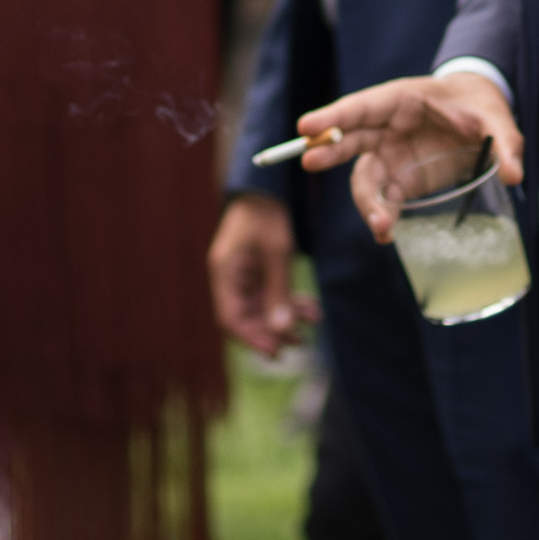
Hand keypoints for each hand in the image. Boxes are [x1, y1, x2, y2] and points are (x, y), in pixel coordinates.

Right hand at [208, 189, 311, 357]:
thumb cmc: (267, 214)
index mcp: (224, 273)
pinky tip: (310, 308)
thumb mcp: (278, 251)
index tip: (276, 351)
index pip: (230, 319)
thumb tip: (282, 330)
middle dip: (273, 331)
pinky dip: (287, 302)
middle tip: (301, 340)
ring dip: (284, 317)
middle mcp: (229, 278)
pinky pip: (269, 296)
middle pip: (246, 318)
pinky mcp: (255, 273)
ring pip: (261, 309)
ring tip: (313, 320)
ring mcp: (242, 276)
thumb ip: (279, 290)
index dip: (251, 338)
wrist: (267, 188)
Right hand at [300, 71, 524, 241]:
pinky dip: (383, 215)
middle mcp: (387, 128)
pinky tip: (387, 234)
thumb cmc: (478, 104)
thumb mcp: (496, 115)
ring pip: (366, 177)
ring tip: (381, 226)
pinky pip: (385, 198)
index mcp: (401, 100)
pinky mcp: (402, 178)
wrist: (480, 114)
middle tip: (310, 161)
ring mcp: (391, 155)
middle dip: (330, 150)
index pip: (362, 106)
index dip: (334, 116)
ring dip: (368, 201)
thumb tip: (514, 173)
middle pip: (351, 140)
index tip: (308, 127)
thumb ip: (505, 141)